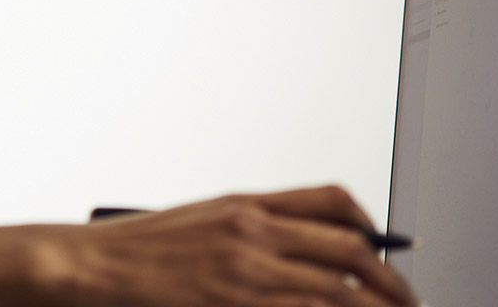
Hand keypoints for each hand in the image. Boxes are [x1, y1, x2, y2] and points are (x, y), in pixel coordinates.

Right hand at [0, 186, 418, 306]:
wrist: (90, 266)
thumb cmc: (137, 249)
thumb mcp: (202, 219)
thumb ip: (253, 226)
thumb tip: (304, 244)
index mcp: (247, 203)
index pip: (333, 201)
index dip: (373, 226)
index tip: (389, 248)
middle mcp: (254, 231)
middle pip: (351, 250)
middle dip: (392, 280)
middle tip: (408, 300)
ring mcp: (247, 272)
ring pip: (339, 290)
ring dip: (374, 306)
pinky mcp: (234, 304)